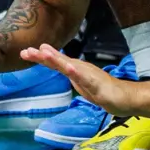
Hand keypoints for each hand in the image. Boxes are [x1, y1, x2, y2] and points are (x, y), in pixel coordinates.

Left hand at [21, 44, 136, 114]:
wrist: (124, 98)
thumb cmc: (104, 91)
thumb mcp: (81, 83)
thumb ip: (71, 75)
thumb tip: (60, 68)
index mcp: (75, 70)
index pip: (55, 62)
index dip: (40, 57)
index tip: (25, 52)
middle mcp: (80, 69)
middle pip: (59, 62)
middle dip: (42, 56)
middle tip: (26, 51)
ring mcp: (88, 75)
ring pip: (70, 66)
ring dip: (57, 59)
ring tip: (44, 53)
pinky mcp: (97, 84)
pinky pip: (85, 78)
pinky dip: (76, 72)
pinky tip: (68, 68)